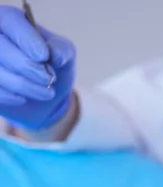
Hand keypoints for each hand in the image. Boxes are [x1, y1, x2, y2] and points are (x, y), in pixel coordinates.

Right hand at [0, 6, 75, 129]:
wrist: (43, 92)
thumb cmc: (51, 66)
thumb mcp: (64, 54)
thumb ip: (62, 49)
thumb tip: (55, 54)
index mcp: (9, 20)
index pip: (11, 21)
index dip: (27, 40)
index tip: (43, 56)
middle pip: (1, 48)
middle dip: (27, 67)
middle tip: (48, 79)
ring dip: (25, 86)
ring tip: (47, 93)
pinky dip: (13, 97)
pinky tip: (24, 98)